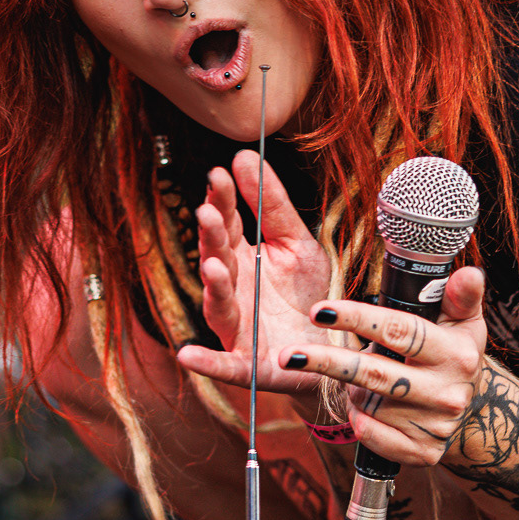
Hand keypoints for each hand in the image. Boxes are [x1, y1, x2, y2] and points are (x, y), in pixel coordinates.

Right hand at [175, 153, 332, 401]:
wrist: (330, 350)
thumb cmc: (307, 295)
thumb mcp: (296, 242)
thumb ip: (272, 203)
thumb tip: (244, 155)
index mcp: (242, 257)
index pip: (227, 224)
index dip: (220, 201)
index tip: (218, 174)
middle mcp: (232, 289)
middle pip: (218, 259)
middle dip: (212, 237)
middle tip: (209, 212)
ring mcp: (236, 326)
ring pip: (218, 305)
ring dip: (213, 287)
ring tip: (213, 267)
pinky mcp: (246, 363)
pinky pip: (223, 364)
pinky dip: (205, 362)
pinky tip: (187, 355)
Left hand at [277, 267, 487, 465]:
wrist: (474, 412)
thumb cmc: (454, 355)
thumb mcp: (464, 323)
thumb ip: (461, 296)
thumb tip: (469, 272)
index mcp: (455, 353)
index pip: (399, 331)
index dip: (357, 319)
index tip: (320, 310)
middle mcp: (447, 392)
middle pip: (375, 374)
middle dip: (327, 361)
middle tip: (289, 355)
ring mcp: (435, 426)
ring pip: (369, 405)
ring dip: (348, 390)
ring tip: (347, 376)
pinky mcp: (424, 453)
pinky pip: (372, 435)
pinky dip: (359, 421)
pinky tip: (360, 408)